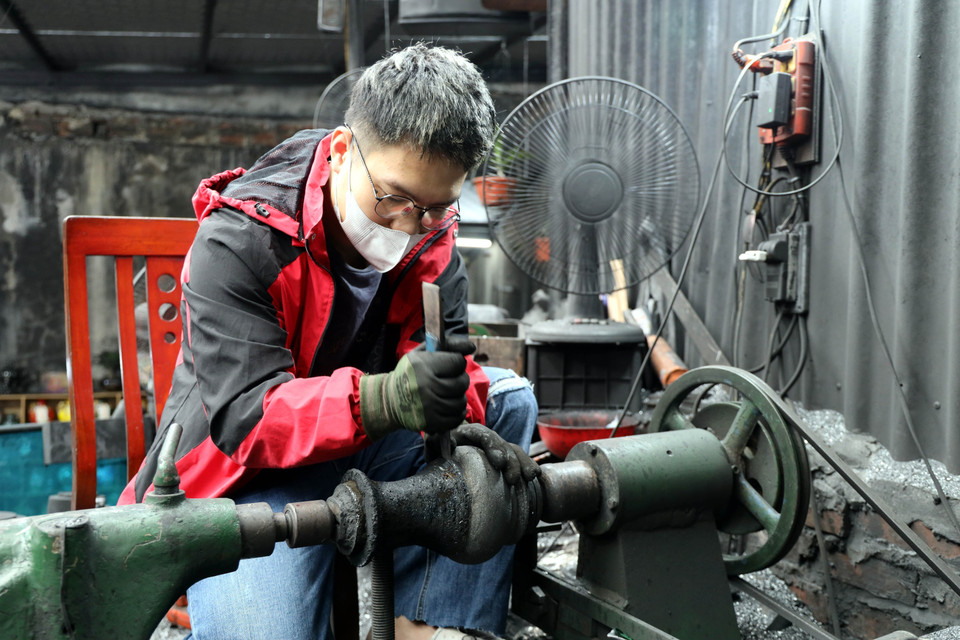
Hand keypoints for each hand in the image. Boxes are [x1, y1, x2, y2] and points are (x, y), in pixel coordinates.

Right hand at [359, 337, 475, 439]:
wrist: (390, 399)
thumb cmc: (410, 373)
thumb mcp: (422, 352)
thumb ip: (448, 345)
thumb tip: (471, 347)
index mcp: (422, 365)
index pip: (458, 362)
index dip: (457, 362)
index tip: (449, 365)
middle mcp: (425, 386)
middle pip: (461, 382)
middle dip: (460, 380)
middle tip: (451, 380)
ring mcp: (428, 407)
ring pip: (461, 401)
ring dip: (459, 397)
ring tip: (449, 393)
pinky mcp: (431, 423)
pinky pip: (457, 417)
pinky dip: (457, 412)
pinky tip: (448, 406)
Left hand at [426, 423, 540, 484]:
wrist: (441, 455)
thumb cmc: (436, 450)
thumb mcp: (432, 445)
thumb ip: (436, 442)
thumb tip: (451, 445)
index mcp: (467, 432)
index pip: (483, 434)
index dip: (493, 446)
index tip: (499, 462)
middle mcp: (484, 438)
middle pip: (501, 444)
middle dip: (511, 460)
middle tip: (513, 478)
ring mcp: (495, 448)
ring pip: (513, 451)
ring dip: (523, 463)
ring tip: (530, 477)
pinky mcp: (502, 459)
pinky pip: (518, 460)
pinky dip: (526, 466)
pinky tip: (535, 476)